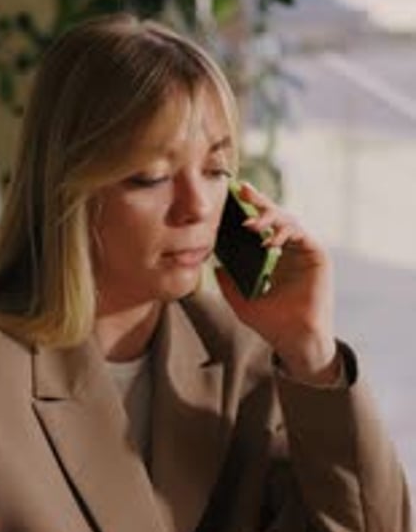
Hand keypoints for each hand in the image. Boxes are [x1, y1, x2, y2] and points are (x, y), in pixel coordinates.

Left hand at [215, 181, 337, 383]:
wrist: (295, 340)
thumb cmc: (272, 324)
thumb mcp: (241, 301)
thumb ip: (228, 282)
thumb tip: (214, 265)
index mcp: (275, 257)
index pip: (262, 228)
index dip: (250, 211)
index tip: (234, 197)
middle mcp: (291, 251)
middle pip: (275, 217)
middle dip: (259, 202)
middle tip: (243, 191)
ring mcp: (305, 252)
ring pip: (288, 221)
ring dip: (269, 218)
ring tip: (250, 225)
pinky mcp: (318, 256)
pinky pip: (300, 234)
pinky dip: (284, 233)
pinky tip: (268, 241)